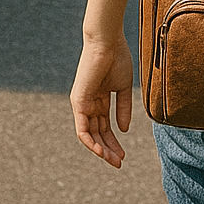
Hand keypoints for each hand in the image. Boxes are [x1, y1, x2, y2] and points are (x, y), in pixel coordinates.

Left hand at [70, 35, 133, 167]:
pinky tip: (101, 151)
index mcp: (100, 99)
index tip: (124, 155)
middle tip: (119, 162)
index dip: (114, 142)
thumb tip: (124, 130)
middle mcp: (89, 103)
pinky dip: (90, 141)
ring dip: (101, 149)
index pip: (105, 126)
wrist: (108, 41)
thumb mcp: (124, 87)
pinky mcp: (78, 102)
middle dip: (108, 149)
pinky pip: (82, 128)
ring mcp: (83, 103)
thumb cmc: (117, 58)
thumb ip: (124, 108)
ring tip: (113, 160)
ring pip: (90, 134)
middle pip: (98, 132)